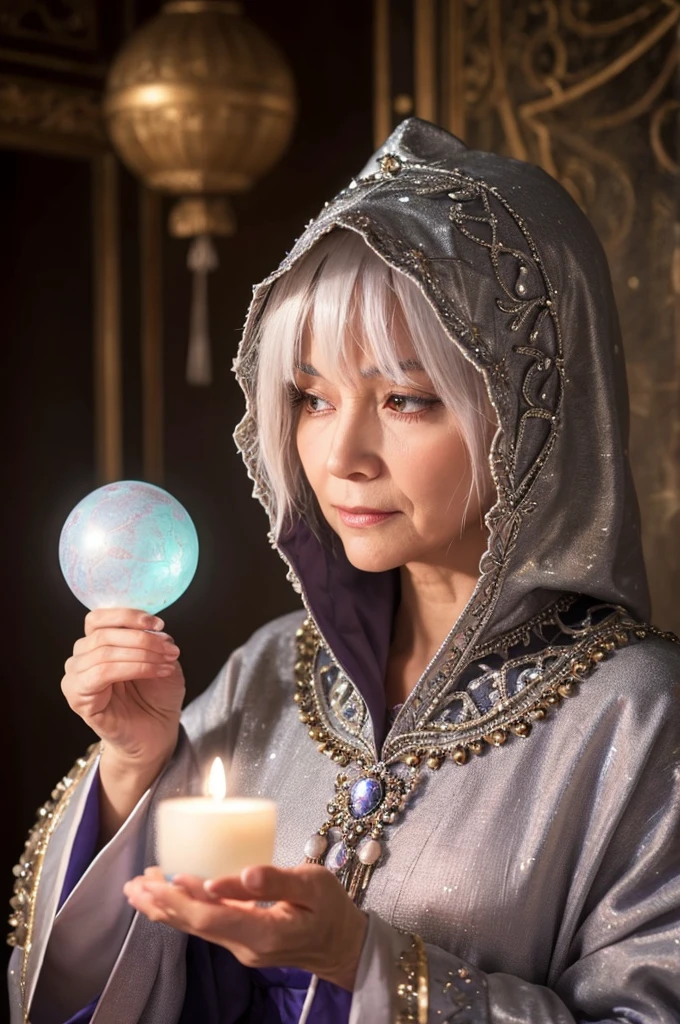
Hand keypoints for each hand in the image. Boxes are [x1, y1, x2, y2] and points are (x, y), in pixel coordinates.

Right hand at [62, 608, 184, 768]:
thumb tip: (153, 627)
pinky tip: (157, 671)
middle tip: (170, 648)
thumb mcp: (160, 657)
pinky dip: (135, 667)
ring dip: (143, 653)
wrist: (157, 732)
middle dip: (143, 638)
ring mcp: (75, 680)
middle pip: (103, 634)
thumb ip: (152, 638)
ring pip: (104, 652)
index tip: (158, 623)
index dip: (127, 616)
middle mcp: (79, 659)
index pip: (98, 618)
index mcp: (94, 644)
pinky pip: (103, 673)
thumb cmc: (156, 695)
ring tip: (167, 662)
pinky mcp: (79, 700)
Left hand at [124, 864, 367, 990]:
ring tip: (138, 889)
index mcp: (263, 932)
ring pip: (196, 927)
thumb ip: (276, 880)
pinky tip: (169, 897)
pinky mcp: (242, 941)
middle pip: (195, 925)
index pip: (212, 917)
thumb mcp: (314, 885)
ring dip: (165, 907)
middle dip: (161, 904)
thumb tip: (239, 873)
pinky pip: (206, 925)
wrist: (344, 946)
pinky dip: (183, 909)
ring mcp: (241, 947)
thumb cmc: (332, 910)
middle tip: (132, 884)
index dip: (183, 899)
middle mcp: (245, 946)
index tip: (161, 880)